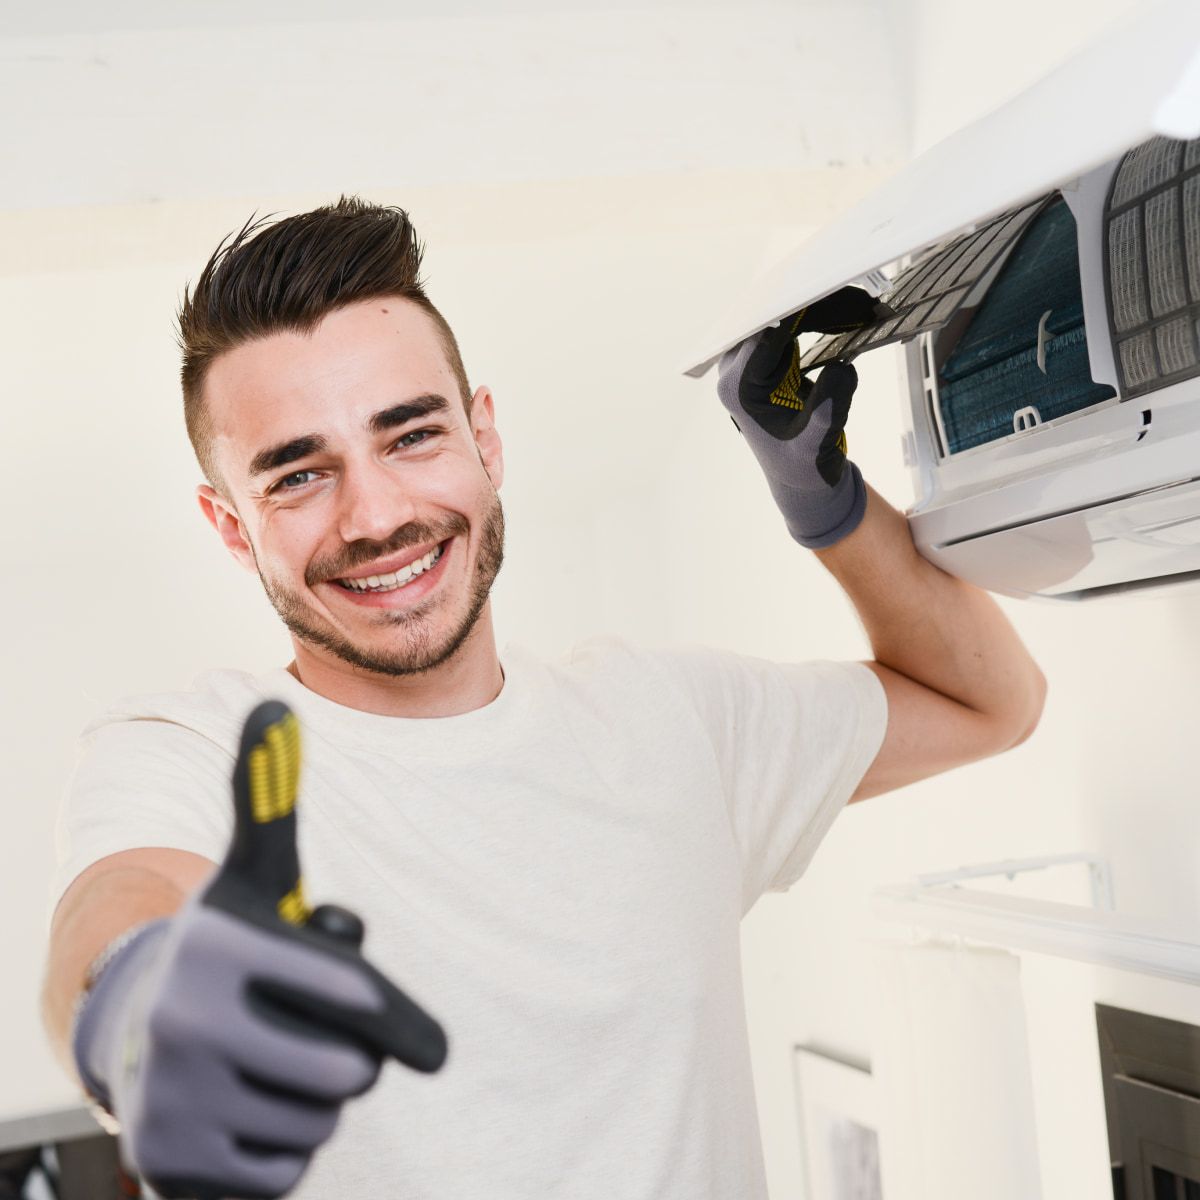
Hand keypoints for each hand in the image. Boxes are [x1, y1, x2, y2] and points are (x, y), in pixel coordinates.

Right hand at [73, 700, 446, 1199]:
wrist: (137, 1029)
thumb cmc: (228, 946)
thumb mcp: (255, 874)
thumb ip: (272, 797)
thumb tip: (276, 704)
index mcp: (222, 947)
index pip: (356, 998)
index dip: (397, 1019)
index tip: (431, 1045)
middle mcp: (186, 1025)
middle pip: (349, 1071)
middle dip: (347, 1054)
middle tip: (308, 1030)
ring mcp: (174, 1103)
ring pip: (320, 1124)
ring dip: (313, 1100)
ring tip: (267, 1062)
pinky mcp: (173, 1169)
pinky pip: (287, 1173)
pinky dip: (283, 1149)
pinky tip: (246, 1110)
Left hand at [715, 287, 877, 548]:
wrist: (802, 482)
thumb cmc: (804, 467)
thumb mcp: (818, 443)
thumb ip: (828, 407)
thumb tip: (843, 368)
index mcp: (739, 388)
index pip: (767, 335)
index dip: (801, 311)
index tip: (836, 294)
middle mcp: (737, 372)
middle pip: (775, 321)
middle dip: (818, 305)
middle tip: (863, 300)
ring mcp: (751, 365)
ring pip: (786, 320)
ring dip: (825, 310)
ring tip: (866, 306)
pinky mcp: (769, 363)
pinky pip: (793, 329)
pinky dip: (822, 321)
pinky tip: (853, 316)